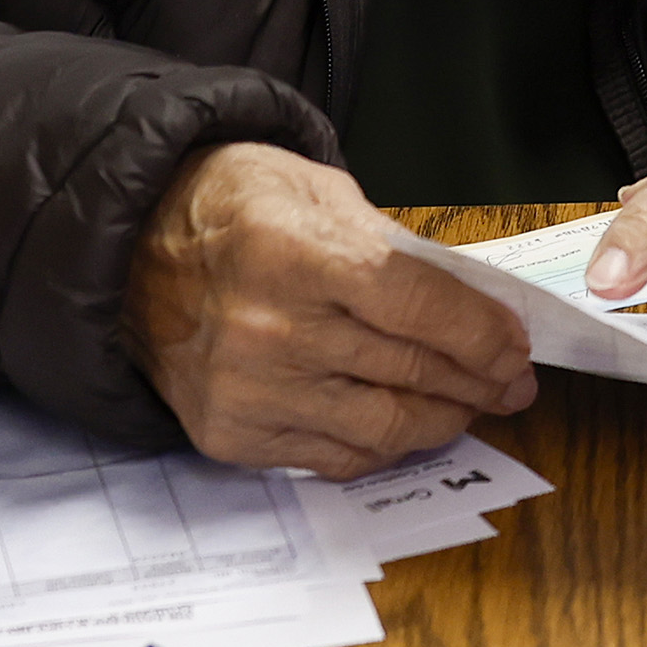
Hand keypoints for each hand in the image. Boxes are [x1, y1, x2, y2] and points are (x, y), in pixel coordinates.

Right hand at [120, 141, 534, 474]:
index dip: (480, 333)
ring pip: (382, 425)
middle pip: (408, 368)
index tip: (517, 345)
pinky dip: (383, 444)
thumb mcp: (314, 189)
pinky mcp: (230, 435)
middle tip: (513, 381)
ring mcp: (247, 390)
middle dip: (479, 380)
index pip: (416, 306)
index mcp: (291, 253)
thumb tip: (467, 305)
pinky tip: (409, 424)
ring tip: (474, 406)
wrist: (130, 253)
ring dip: (444, 419)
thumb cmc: (231, 209)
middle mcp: (267, 329)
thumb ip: (388, 246)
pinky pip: (334, 457)